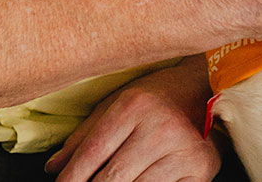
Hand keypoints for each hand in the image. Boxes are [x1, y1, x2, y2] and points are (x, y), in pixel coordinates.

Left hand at [45, 56, 218, 181]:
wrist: (207, 88)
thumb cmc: (157, 96)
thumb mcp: (117, 103)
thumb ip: (84, 135)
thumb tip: (53, 167)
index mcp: (134, 106)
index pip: (92, 152)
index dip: (71, 178)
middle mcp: (160, 127)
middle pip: (112, 178)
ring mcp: (183, 150)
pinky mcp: (202, 167)